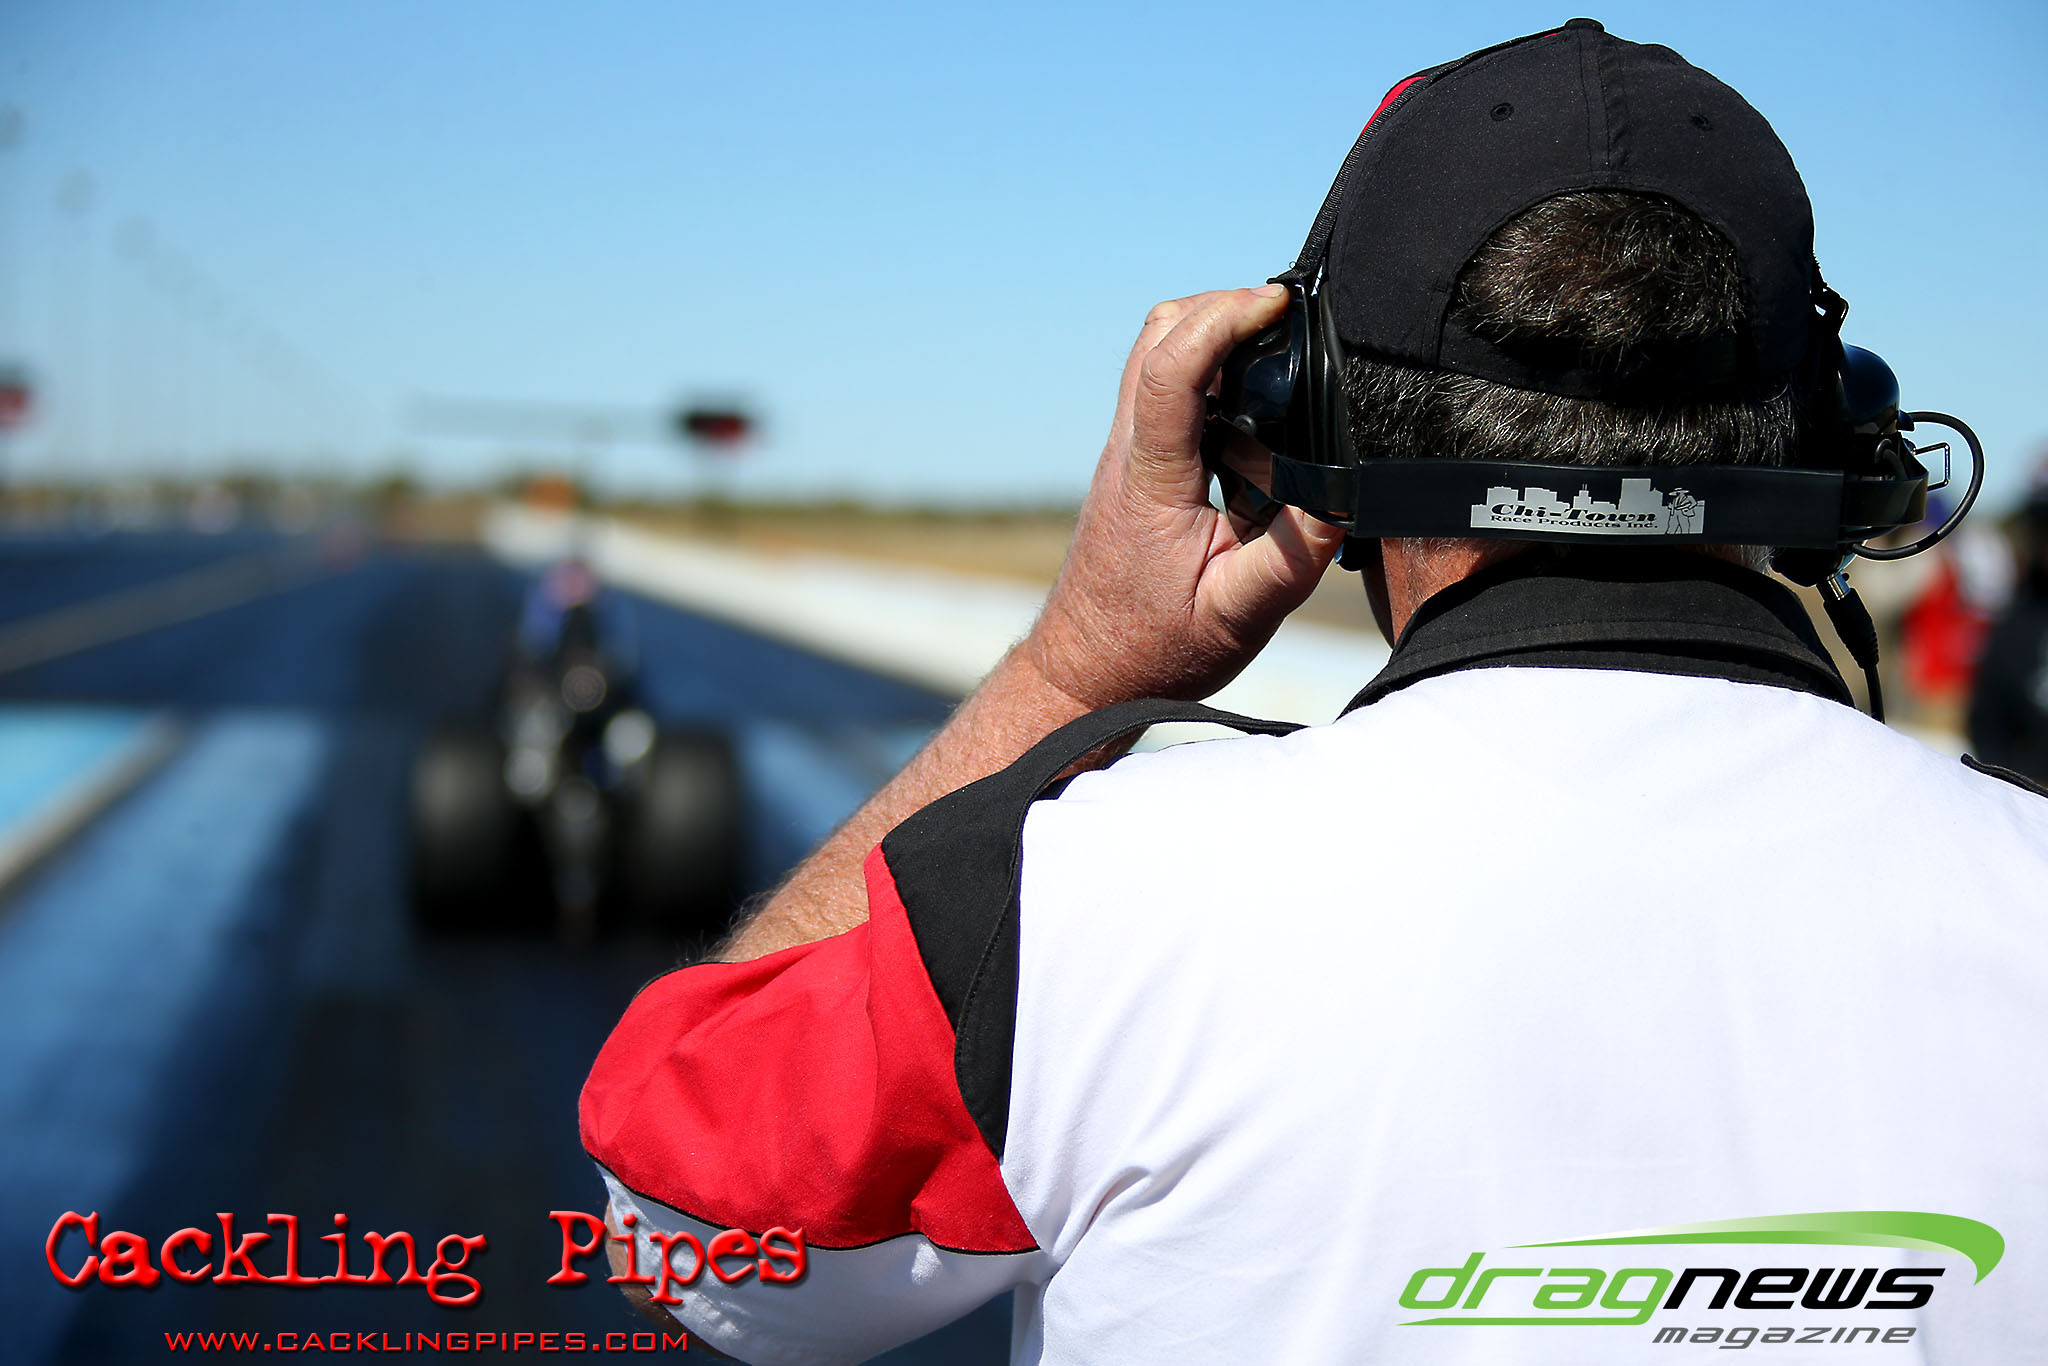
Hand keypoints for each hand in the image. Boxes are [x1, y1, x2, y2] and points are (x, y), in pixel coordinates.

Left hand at [1023, 287, 1346, 708]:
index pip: (1171, 368)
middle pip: (1157, 334)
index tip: (1276, 305)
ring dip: (1212, 332)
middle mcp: (1129, 452)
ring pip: (1154, 352)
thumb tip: (1342, 499)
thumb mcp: (1239, 617)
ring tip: (1277, 352)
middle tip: (1284, 321)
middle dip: (1221, 308)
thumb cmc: (1155, 649)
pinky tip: (1256, 403)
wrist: (1087, 670)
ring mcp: (1126, 453)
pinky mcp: (1135, 463)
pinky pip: (1164, 387)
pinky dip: (1208, 369)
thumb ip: (1292, 560)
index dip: (1224, 320)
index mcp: (1152, 479)